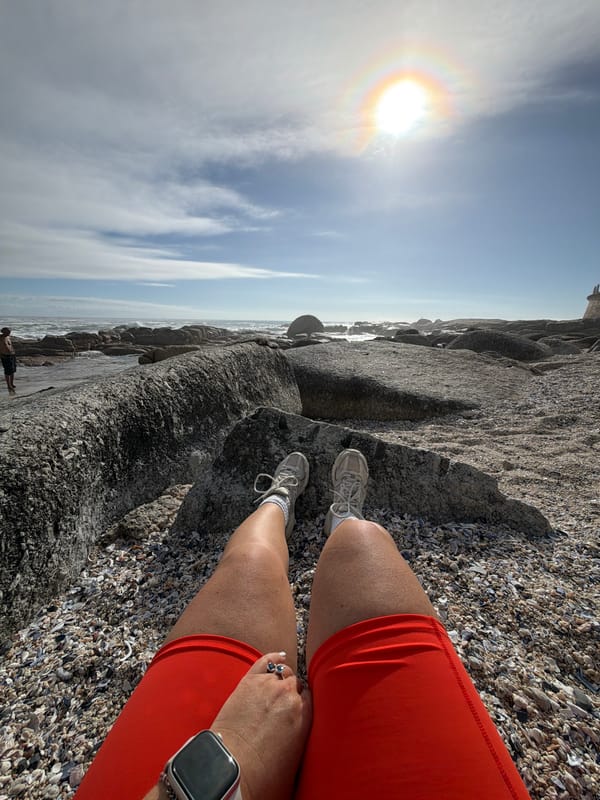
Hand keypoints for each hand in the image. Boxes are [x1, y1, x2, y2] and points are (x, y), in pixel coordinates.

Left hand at [211, 652, 311, 799]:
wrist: (233, 768)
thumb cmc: (263, 773)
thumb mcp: (296, 762)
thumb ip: (303, 738)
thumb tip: (302, 734)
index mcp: (304, 715)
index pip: (310, 696)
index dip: (302, 701)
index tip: (298, 705)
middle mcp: (289, 695)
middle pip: (296, 684)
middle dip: (291, 692)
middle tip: (282, 704)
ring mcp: (269, 685)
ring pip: (282, 672)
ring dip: (280, 679)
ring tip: (273, 690)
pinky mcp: (249, 681)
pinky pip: (266, 660)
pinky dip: (272, 658)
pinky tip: (276, 658)